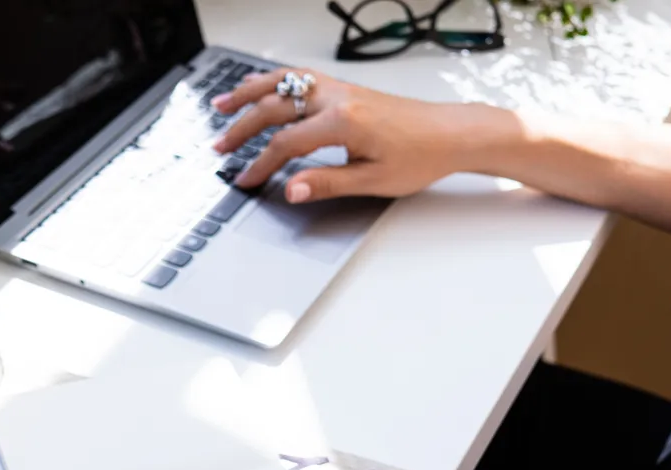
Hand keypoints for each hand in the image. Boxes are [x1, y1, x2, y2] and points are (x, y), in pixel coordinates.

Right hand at [211, 70, 489, 202]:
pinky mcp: (345, 89)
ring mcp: (340, 89)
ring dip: (249, 93)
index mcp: (342, 122)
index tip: (246, 181)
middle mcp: (337, 98)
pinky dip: (273, 82)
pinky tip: (260, 87)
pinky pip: (299, 78)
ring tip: (222, 104)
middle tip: (220, 147)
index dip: (260, 166)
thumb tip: (291, 189)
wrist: (450, 133)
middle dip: (242, 128)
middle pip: (275, 108)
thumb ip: (326, 183)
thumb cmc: (420, 156)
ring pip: (283, 83)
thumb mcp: (372, 180)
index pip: (285, 144)